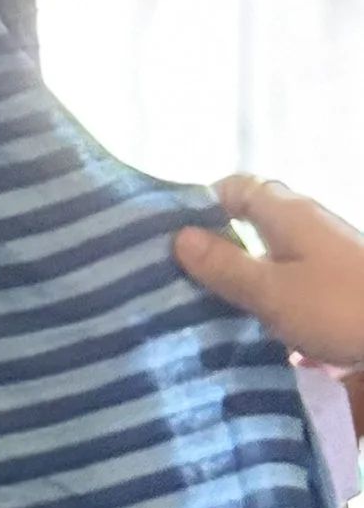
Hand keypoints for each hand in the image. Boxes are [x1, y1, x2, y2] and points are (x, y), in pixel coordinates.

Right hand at [175, 176, 363, 367]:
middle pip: (252, 217)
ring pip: (269, 249)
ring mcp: (324, 252)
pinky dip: (265, 290)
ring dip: (240, 270)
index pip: (236, 186)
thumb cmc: (338, 306)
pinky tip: (251, 321)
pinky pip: (288, 275)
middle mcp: (306, 223)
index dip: (201, 202)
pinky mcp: (336, 282)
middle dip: (216, 240)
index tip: (168, 234)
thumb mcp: (271, 291)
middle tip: (178, 273)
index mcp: (287, 213)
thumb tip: (179, 237)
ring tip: (203, 301)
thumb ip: (225, 265)